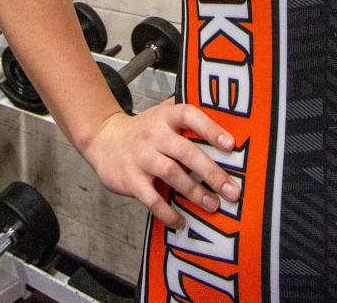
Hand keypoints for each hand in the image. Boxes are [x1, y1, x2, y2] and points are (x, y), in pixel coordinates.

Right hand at [81, 100, 241, 228]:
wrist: (104, 140)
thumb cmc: (144, 130)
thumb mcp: (163, 115)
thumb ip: (188, 118)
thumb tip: (230, 124)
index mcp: (166, 116)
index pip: (190, 116)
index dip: (211, 129)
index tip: (231, 145)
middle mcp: (154, 134)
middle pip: (186, 151)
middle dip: (211, 172)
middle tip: (232, 190)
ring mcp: (141, 157)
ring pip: (171, 174)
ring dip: (194, 192)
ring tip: (212, 205)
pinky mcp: (130, 179)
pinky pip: (151, 198)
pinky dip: (167, 212)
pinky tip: (181, 221)